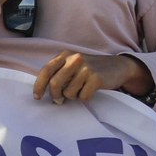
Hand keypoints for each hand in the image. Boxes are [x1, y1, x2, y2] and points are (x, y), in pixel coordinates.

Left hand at [33, 51, 148, 104]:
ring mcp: (86, 68)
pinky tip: (90, 91)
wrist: (117, 66)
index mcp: (65, 55)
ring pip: (69, 93)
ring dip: (73, 96)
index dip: (39, 85)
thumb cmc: (91, 69)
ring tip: (81, 90)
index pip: (46, 70)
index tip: (38, 97)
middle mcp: (74, 59)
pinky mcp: (96, 78)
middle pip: (55, 84)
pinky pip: (82, 97)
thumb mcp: (73, 64)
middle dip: (55, 96)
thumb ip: (59, 73)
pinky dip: (85, 98)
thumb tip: (44, 91)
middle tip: (59, 101)